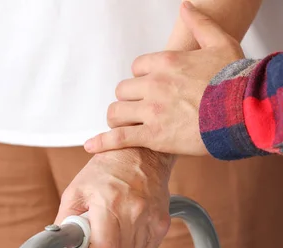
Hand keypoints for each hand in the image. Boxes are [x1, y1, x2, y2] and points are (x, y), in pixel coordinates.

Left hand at [55, 149, 171, 247]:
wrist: (140, 153)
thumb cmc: (105, 170)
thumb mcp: (75, 191)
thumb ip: (64, 221)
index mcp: (109, 203)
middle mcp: (133, 211)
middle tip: (95, 246)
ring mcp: (150, 217)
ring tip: (109, 239)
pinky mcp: (162, 221)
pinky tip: (124, 239)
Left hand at [84, 2, 244, 155]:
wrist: (245, 112)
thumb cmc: (236, 80)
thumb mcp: (221, 43)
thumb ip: (200, 24)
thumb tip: (186, 6)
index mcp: (167, 62)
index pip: (137, 68)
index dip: (141, 79)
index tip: (149, 88)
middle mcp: (154, 84)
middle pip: (123, 90)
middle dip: (128, 99)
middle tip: (136, 109)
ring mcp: (151, 111)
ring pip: (116, 111)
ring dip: (117, 119)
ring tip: (122, 125)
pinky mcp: (152, 135)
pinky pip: (119, 137)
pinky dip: (102, 142)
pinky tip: (91, 146)